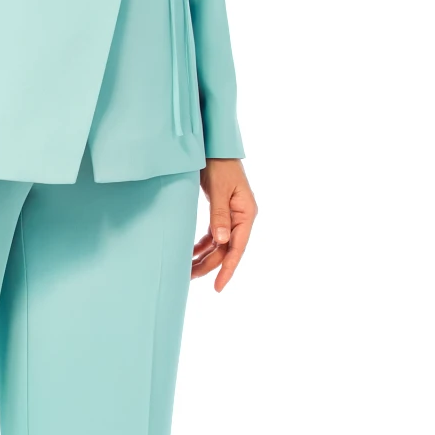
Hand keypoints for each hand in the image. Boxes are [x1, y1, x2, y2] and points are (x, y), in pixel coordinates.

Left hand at [192, 158, 255, 291]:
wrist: (214, 147)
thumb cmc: (219, 165)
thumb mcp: (219, 191)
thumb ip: (219, 216)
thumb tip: (222, 242)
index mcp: (246, 214)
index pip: (238, 248)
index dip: (228, 269)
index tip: (218, 287)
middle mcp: (241, 217)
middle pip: (227, 249)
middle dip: (209, 265)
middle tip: (189, 278)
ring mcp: (232, 216)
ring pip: (219, 244)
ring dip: (205, 256)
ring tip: (187, 270)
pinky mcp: (221, 212)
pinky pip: (214, 235)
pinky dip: (202, 244)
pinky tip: (191, 253)